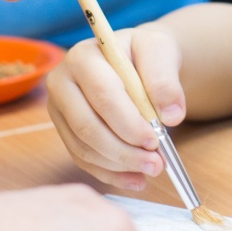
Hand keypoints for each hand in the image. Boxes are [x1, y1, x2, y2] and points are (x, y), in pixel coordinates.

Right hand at [47, 25, 186, 189]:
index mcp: (83, 57)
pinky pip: (83, 159)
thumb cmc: (146, 53)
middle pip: (87, 126)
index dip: (128, 123)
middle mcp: (62, 82)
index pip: (103, 96)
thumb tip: (171, 116)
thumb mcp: (161, 51)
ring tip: (151, 170)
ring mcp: (60, 109)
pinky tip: (135, 179)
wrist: (137, 59)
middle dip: (123, 151)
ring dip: (119, 166)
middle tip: (156, 164)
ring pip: (84, 147)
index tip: (155, 141)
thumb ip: (166, 80)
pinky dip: (110, 173)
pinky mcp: (65, 130)